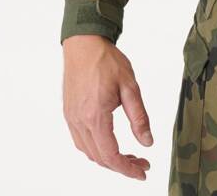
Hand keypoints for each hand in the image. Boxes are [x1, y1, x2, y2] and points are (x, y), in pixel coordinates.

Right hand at [62, 34, 153, 179]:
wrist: (84, 44)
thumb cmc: (107, 61)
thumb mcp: (130, 86)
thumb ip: (139, 117)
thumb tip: (147, 142)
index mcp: (96, 116)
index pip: (111, 155)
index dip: (127, 168)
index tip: (143, 171)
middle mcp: (80, 122)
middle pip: (99, 158)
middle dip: (121, 166)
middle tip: (141, 163)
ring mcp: (72, 119)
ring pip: (88, 152)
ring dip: (108, 159)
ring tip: (128, 155)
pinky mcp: (69, 114)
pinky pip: (80, 141)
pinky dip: (96, 149)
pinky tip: (109, 143)